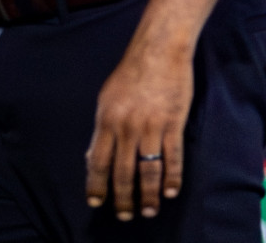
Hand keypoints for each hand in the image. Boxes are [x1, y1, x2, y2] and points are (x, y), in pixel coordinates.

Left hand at [85, 45, 192, 220]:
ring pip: (148, 169)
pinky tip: (172, 191)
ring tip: (150, 211)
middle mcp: (126, 127)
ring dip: (149, 194)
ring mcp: (151, 126)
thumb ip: (101, 129)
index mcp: (106, 121)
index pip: (98, 162)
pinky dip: (172, 176)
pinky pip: (172, 156)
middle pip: (123, 171)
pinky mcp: (173, 122)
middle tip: (125, 216)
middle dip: (123, 198)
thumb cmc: (132, 72)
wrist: (159, 49)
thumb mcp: (106, 98)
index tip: (97, 203)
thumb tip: (92, 156)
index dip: (96, 185)